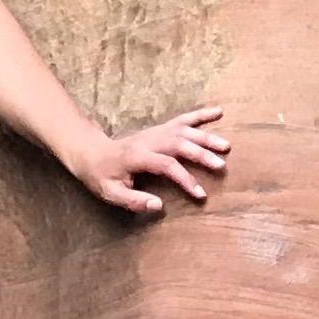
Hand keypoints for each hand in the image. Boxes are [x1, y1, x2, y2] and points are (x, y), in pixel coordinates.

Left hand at [81, 105, 231, 215]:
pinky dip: (201, 115)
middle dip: (201, 154)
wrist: (92, 152)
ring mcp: (156, 132)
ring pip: (184, 131)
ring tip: (226, 145)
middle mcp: (149, 140)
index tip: (200, 194)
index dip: (184, 178)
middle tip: (221, 166)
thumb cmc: (101, 176)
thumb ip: (133, 201)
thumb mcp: (110, 193)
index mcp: (137, 156)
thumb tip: (159, 206)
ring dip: (206, 137)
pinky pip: (183, 119)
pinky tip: (218, 112)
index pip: (166, 165)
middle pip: (179, 143)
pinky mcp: (161, 129)